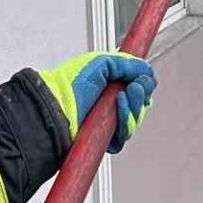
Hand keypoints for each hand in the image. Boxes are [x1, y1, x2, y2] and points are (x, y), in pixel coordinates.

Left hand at [38, 51, 155, 153]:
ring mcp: (107, 122)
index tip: (142, 79)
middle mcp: (110, 103)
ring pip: (135, 120)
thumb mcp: (100, 63)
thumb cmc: (69, 84)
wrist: (57, 107)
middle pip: (141, 104)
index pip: (138, 87)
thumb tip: (145, 69)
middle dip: (140, 96)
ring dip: (133, 109)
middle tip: (133, 89)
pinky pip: (124, 137)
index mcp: (110, 84)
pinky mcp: (105, 139)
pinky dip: (124, 126)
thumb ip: (126, 63)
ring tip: (121, 100)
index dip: (144, 84)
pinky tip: (117, 116)